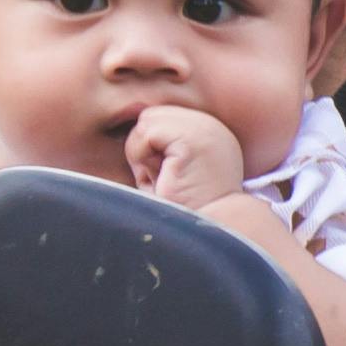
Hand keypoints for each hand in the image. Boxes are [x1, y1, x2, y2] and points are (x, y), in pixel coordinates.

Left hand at [124, 106, 246, 209]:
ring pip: (147, 120)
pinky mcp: (192, 139)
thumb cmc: (186, 209)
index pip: (163, 118)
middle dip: (146, 145)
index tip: (165, 175)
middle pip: (153, 115)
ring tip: (161, 177)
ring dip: (143, 151)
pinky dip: (142, 156)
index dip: (152, 146)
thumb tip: (134, 127)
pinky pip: (146, 133)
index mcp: (210, 132)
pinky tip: (160, 175)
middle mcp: (211, 125)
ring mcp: (204, 129)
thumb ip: (161, 145)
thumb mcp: (174, 169)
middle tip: (160, 177)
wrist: (210, 230)